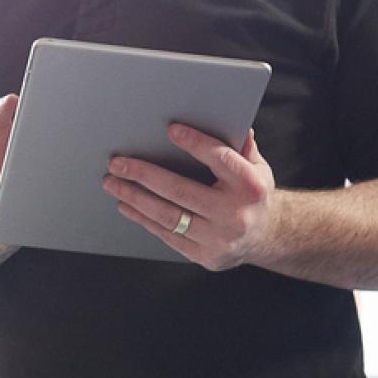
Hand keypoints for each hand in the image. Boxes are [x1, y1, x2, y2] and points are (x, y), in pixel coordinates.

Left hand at [102, 125, 277, 270]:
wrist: (264, 237)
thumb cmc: (252, 195)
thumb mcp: (257, 167)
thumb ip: (241, 146)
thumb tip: (231, 121)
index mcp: (251, 186)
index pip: (220, 158)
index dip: (195, 143)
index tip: (170, 130)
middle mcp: (235, 214)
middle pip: (180, 190)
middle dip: (143, 175)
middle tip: (117, 163)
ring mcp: (218, 238)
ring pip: (167, 215)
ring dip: (134, 197)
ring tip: (113, 183)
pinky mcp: (204, 255)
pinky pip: (166, 235)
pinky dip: (143, 218)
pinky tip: (126, 204)